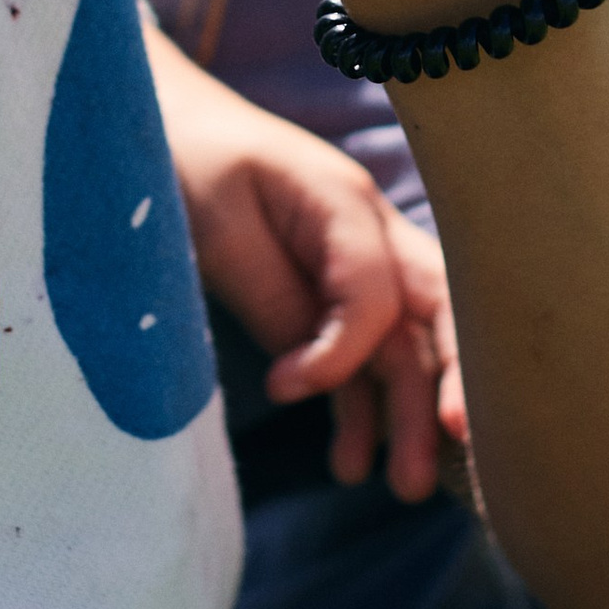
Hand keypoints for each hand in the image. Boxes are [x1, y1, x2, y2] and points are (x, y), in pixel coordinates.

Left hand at [147, 26, 467, 501]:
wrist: (157, 120)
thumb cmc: (182, 159)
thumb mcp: (215, 224)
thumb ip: (273, 297)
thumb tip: (316, 378)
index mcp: (342, 201)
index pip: (380, 290)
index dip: (345, 351)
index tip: (284, 388)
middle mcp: (368, 232)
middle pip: (439, 310)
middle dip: (451, 382)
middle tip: (449, 448)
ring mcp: (357, 263)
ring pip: (410, 342)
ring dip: (412, 413)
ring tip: (404, 488)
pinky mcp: (328, 295)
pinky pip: (366, 356)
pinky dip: (365, 409)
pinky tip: (350, 462)